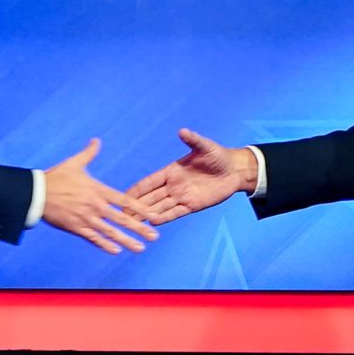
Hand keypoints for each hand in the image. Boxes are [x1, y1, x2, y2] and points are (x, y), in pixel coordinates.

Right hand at [43, 138, 158, 254]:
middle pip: (122, 219)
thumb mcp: (74, 163)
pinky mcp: (75, 228)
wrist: (36, 193)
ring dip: (126, 241)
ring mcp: (86, 218)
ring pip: (110, 232)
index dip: (141, 209)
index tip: (153, 215)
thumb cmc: (55, 177)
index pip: (124, 201)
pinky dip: (105, 245)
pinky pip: (93, 238)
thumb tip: (96, 140)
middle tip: (155, 237)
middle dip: (140, 229)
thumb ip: (88, 153)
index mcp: (97, 190)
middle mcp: (95, 206)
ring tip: (140, 249)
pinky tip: (116, 251)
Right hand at [126, 128, 258, 225]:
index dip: (136, 189)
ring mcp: (181, 196)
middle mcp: (173, 185)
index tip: (121, 195)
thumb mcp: (205, 147)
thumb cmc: (218, 156)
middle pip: (150, 197)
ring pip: (160, 207)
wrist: (234, 171)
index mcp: (171, 171)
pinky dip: (164, 218)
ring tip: (132, 222)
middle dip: (135, 206)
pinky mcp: (192, 205)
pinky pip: (175, 213)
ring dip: (147, 214)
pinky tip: (153, 223)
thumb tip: (183, 131)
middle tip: (119, 213)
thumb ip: (193, 141)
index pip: (149, 182)